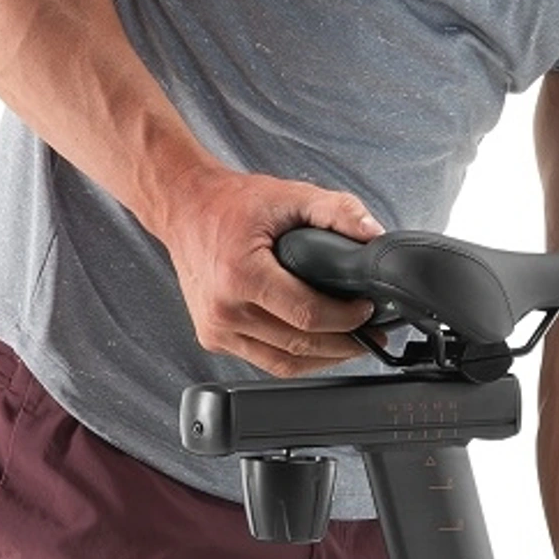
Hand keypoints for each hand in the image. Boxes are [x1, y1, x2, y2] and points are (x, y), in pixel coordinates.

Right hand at [159, 168, 386, 377]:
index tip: (368, 310)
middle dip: (345, 344)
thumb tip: (373, 234)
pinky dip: (296, 358)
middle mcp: (223, 309)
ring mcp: (216, 329)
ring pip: (284, 364)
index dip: (347, 319)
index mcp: (240, 276)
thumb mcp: (290, 195)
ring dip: (324, 358)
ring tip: (351, 342)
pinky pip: (265, 362)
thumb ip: (337, 211)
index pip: (308, 315)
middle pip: (300, 346)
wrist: (184, 208)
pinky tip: (317, 345)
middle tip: (371, 334)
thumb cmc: (230, 204)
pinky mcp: (213, 338)